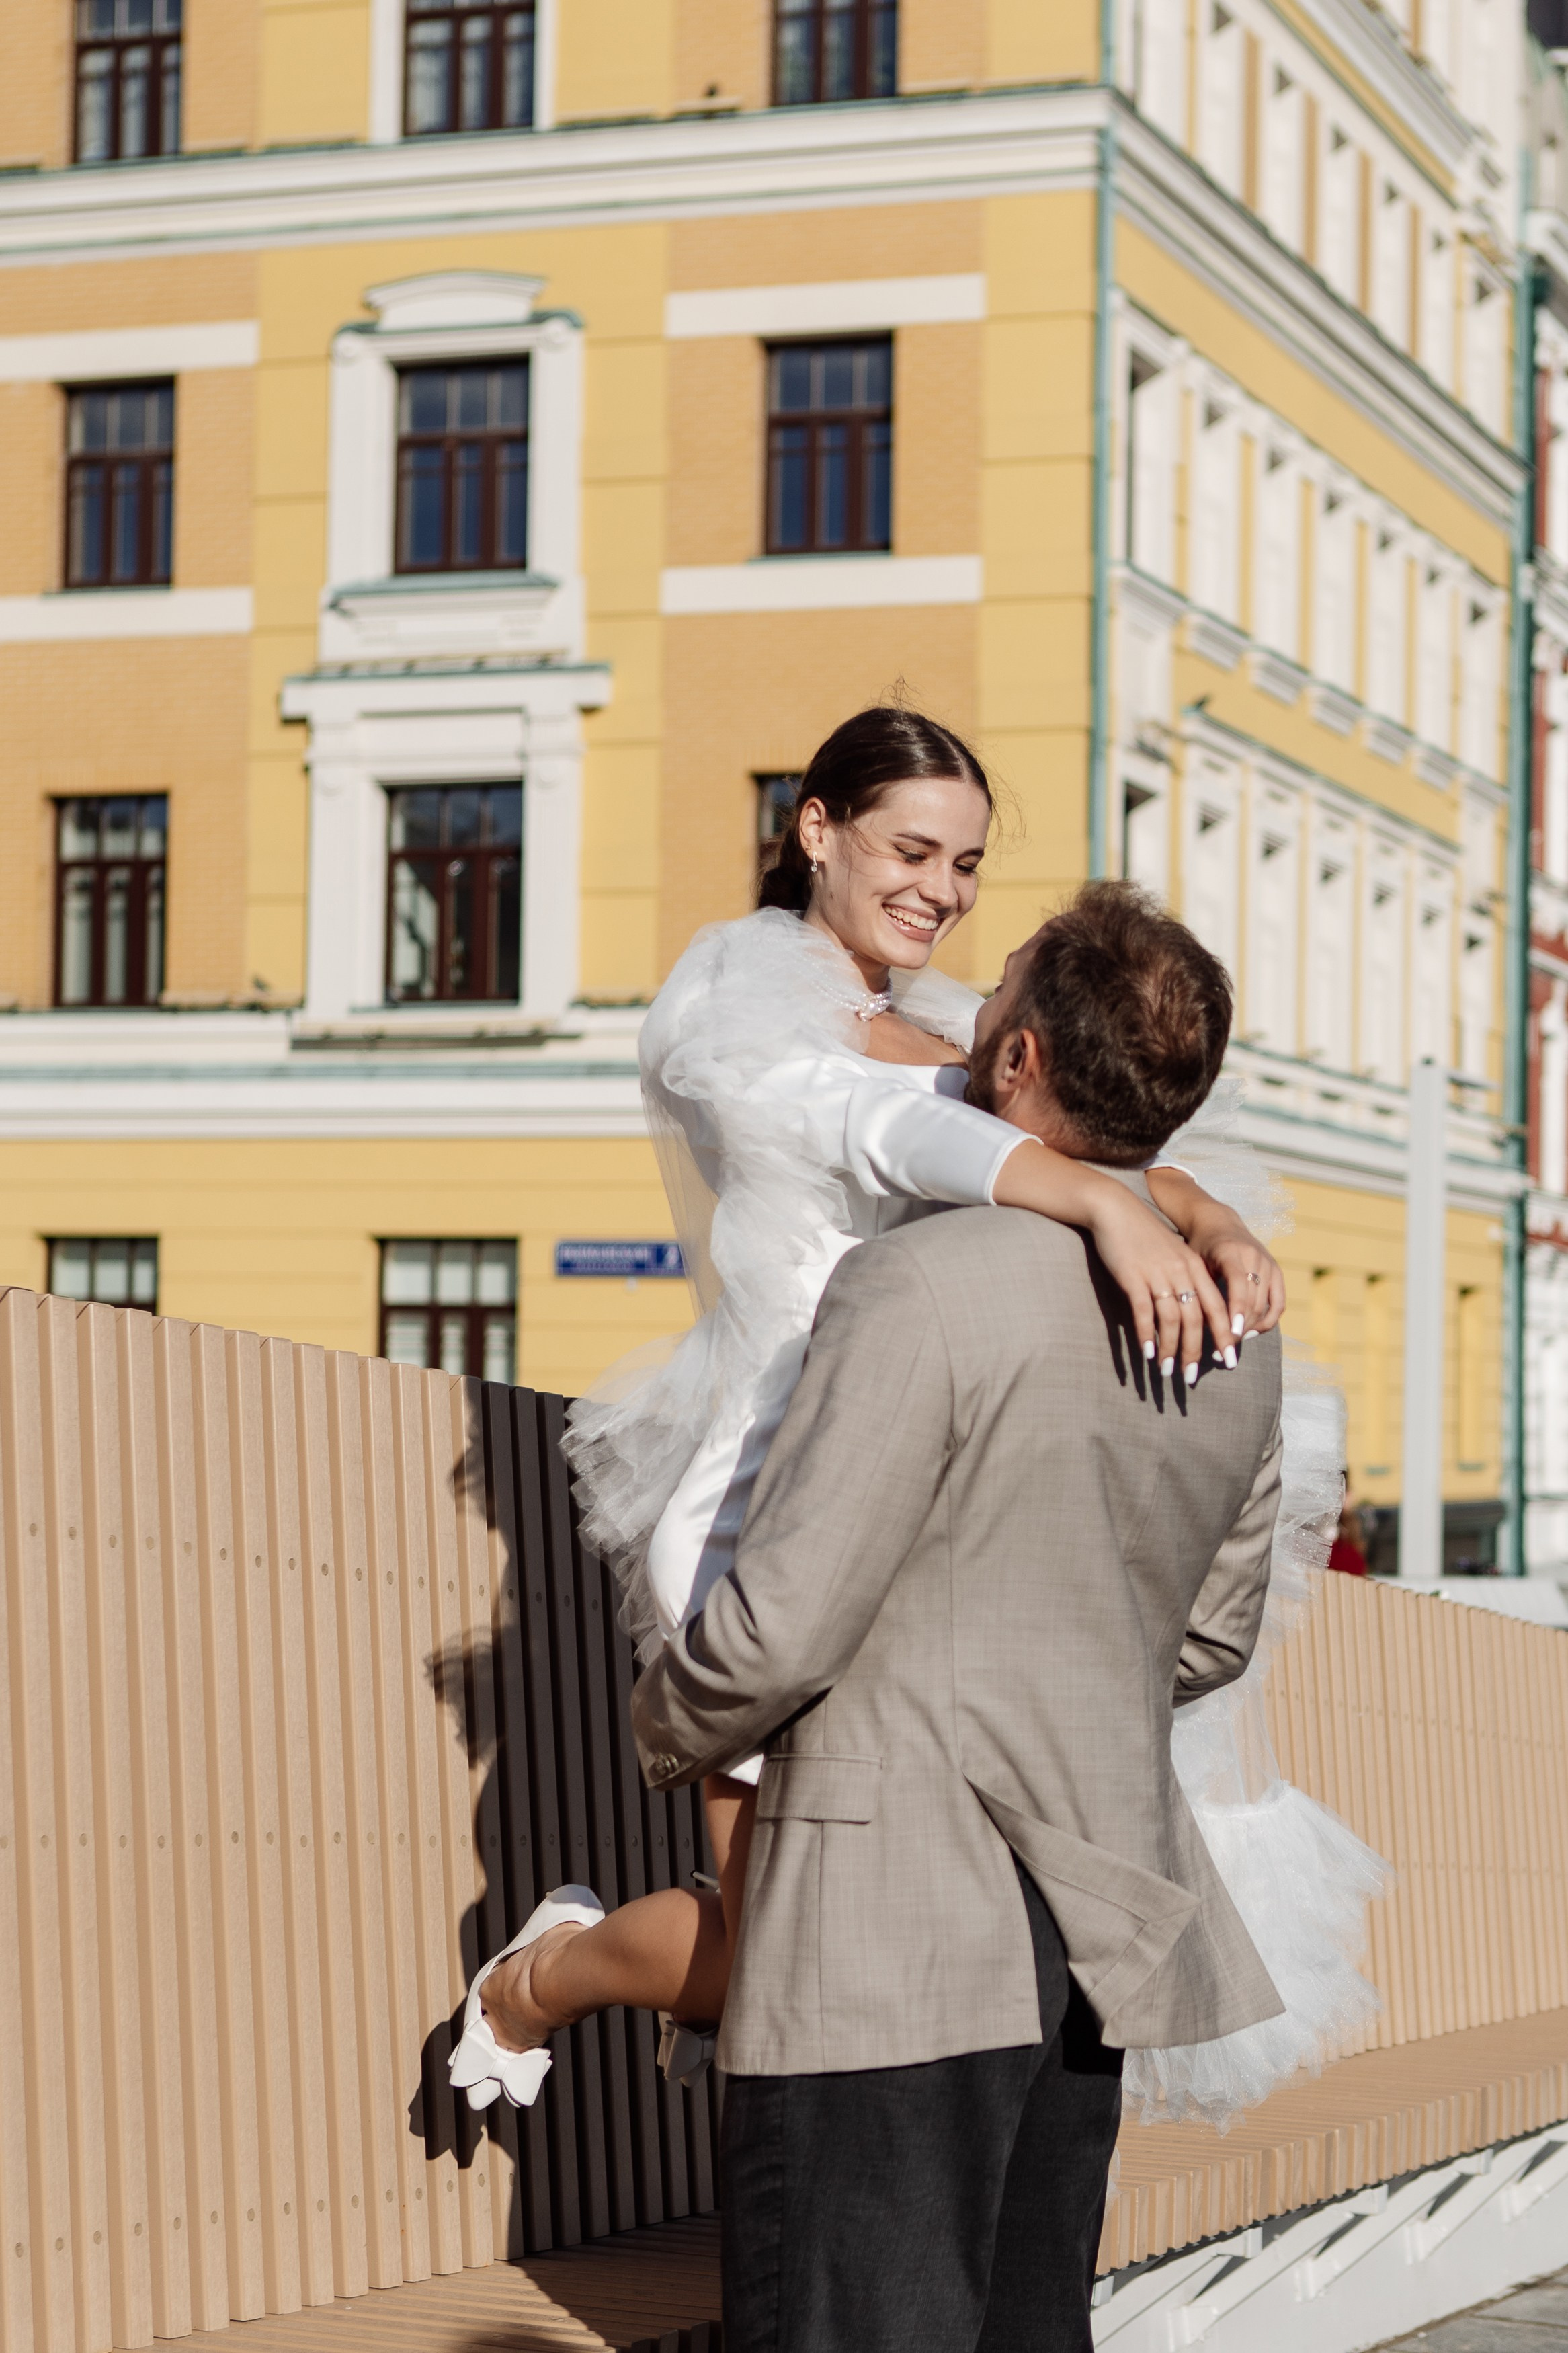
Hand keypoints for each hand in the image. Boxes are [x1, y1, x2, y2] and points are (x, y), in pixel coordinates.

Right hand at [1085, 1184, 1233, 1382]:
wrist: (1115, 1210)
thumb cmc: (1144, 1236)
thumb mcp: (1173, 1255)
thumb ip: (1186, 1280)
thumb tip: (1193, 1314)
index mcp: (1195, 1267)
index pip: (1217, 1307)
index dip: (1224, 1336)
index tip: (1227, 1361)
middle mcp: (1182, 1272)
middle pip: (1196, 1319)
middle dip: (1196, 1351)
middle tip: (1192, 1377)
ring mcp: (1158, 1274)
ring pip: (1171, 1319)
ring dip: (1170, 1349)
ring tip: (1167, 1371)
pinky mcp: (1133, 1277)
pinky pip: (1144, 1311)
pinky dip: (1146, 1334)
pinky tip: (1146, 1352)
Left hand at [1200, 1226, 1284, 1337]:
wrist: (1219, 1223)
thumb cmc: (1199, 1247)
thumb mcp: (1194, 1263)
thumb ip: (1200, 1289)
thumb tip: (1200, 1329)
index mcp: (1230, 1252)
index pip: (1238, 1285)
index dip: (1236, 1311)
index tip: (1230, 1334)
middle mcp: (1254, 1256)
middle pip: (1252, 1300)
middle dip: (1240, 1327)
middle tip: (1224, 1347)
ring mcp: (1268, 1263)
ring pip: (1265, 1305)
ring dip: (1251, 1327)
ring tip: (1234, 1342)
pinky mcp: (1277, 1270)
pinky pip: (1278, 1302)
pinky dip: (1268, 1320)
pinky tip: (1253, 1332)